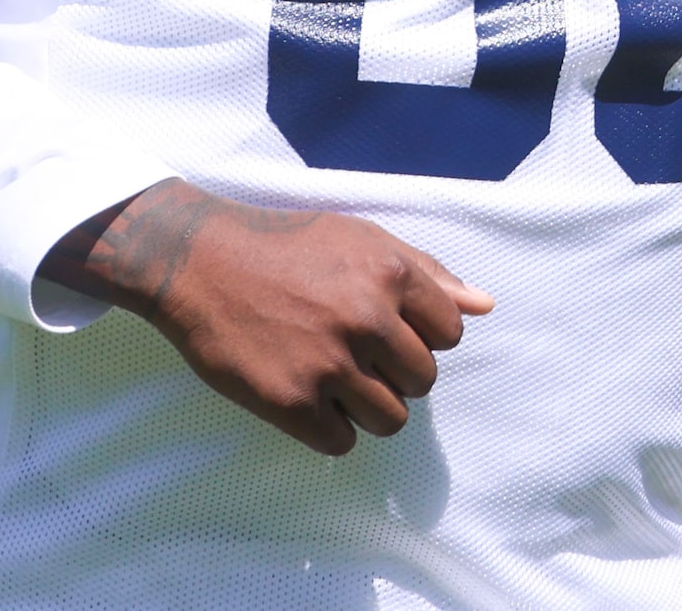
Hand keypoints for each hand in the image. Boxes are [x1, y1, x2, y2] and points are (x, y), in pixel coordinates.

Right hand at [39, 179, 493, 456]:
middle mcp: (366, 318)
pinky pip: (342, 442)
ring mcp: (329, 364)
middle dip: (393, 372)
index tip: (384, 326)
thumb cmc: (286, 246)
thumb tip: (484, 305)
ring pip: (391, 419)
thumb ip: (427, 273)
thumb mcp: (361, 239)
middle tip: (351, 351)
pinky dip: (327, 428)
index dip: (418, 334)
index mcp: (390, 274)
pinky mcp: (291, 403)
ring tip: (330, 376)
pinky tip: (303, 394)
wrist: (197, 260)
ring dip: (366, 405)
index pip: (450, 333)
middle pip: (423, 381)